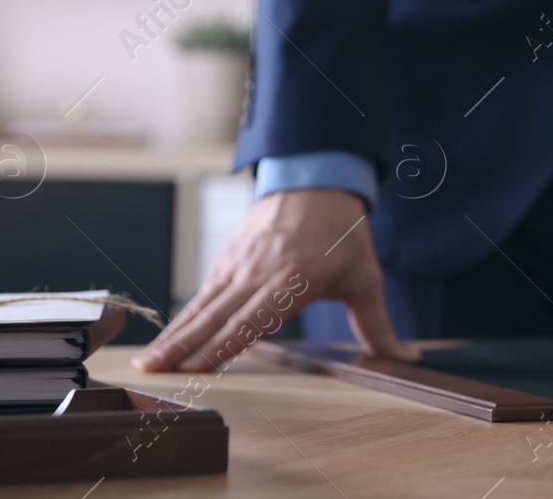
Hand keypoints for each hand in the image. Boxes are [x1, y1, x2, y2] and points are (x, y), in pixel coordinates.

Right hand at [132, 189, 416, 371]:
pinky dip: (183, 316)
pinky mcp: (229, 257)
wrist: (318, 179)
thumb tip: (406, 361)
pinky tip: (166, 338)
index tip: (197, 369)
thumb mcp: (365, 279)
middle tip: (151, 373)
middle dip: (183, 347)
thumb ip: (378, 326)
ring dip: (174, 334)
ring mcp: (239, 262)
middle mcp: (259, 271)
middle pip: (216, 316)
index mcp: (293, 279)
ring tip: (146, 361)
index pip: (253, 320)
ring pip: (202, 305)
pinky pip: (203, 292)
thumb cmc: (343, 234)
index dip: (223, 346)